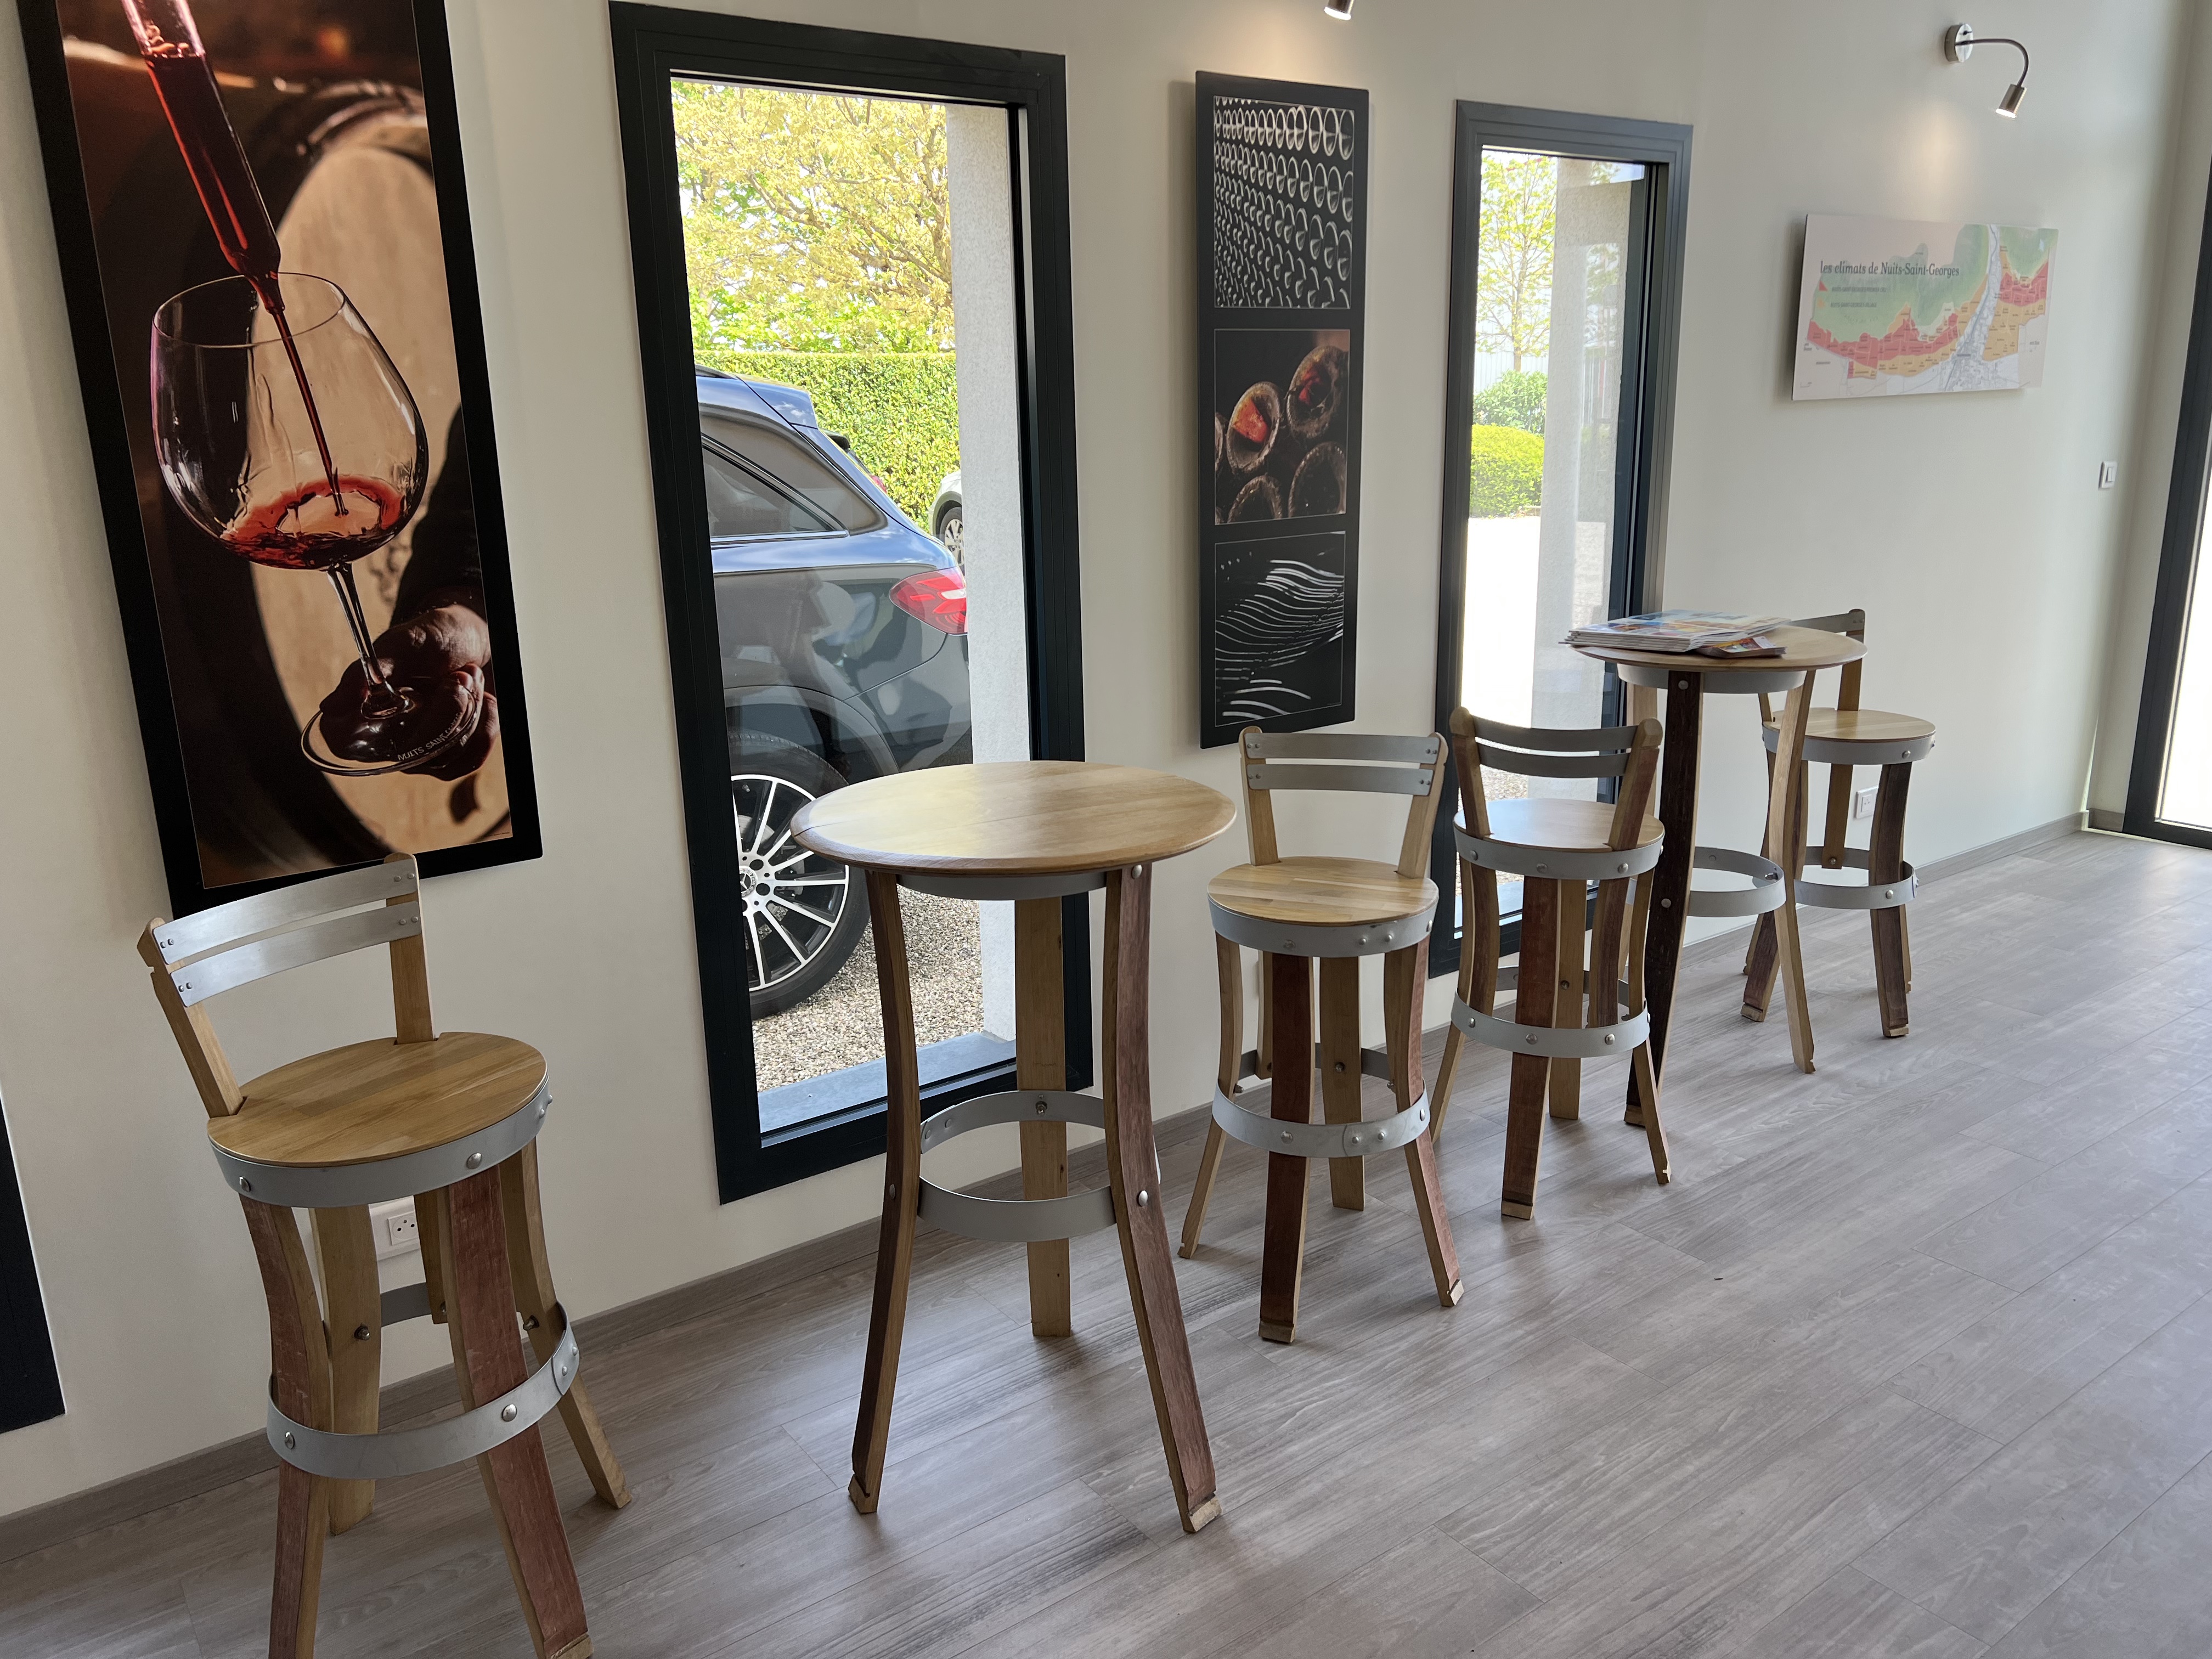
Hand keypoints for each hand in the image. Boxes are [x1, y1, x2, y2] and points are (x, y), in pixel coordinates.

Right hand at [317, 598, 498, 778]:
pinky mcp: (452, 756)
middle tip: (457, 676)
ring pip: (446, 754)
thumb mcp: (402, 645)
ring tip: (468, 677)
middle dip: (447, 709)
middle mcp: (387, 738)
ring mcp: (420, 751)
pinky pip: (471, 759)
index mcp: (361, 710)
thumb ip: (367, 673)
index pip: (343, 741)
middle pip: (412, 750)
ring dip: (468, 710)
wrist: (475, 639)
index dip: (364, 730)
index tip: (408, 697)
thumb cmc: (433, 638)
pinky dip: (486, 725)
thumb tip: (330, 707)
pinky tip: (486, 700)